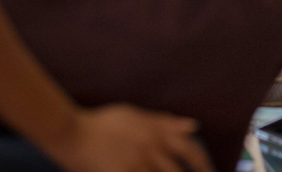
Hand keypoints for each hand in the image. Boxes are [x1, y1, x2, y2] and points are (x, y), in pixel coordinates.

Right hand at [49, 104, 210, 171]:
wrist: (73, 132)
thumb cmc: (104, 122)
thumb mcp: (135, 115)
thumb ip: (165, 122)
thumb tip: (194, 126)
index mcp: (155, 131)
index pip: (189, 148)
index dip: (202, 163)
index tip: (208, 171)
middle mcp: (149, 147)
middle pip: (177, 170)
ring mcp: (135, 163)